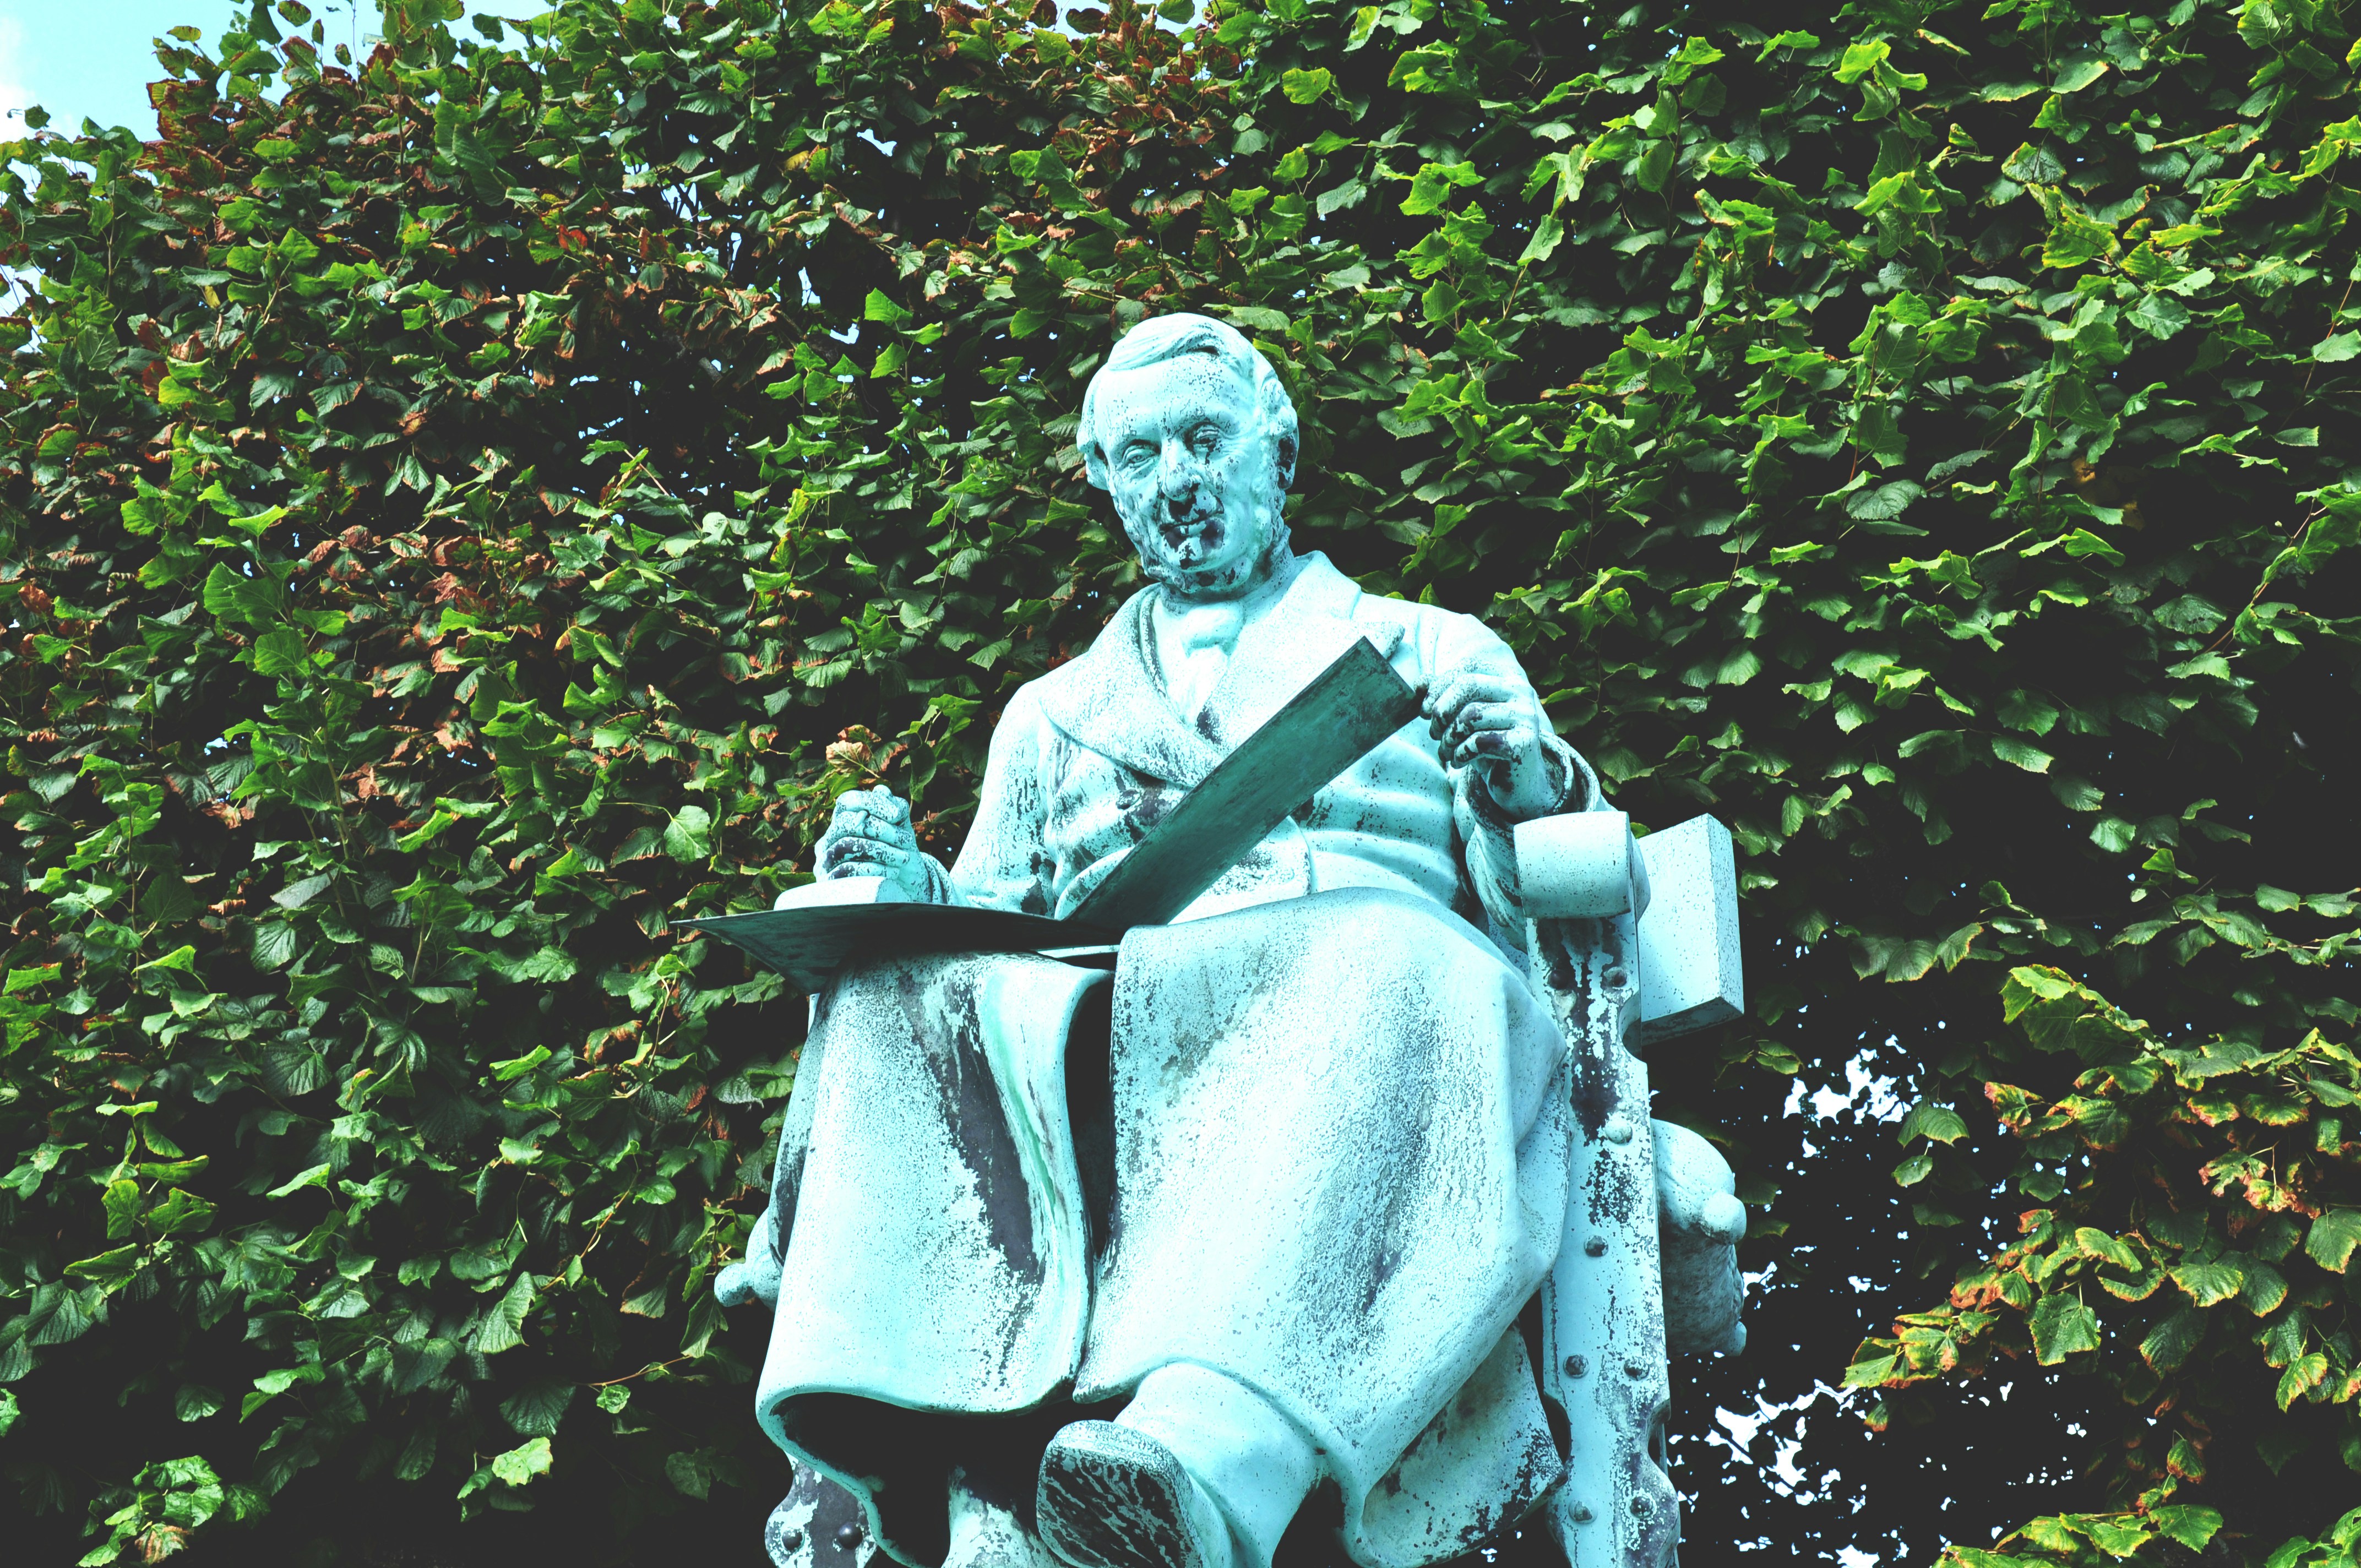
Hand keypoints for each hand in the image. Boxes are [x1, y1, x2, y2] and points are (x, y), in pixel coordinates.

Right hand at [815, 787, 930, 899]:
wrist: (900, 886)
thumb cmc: (898, 850)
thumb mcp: (900, 826)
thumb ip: (893, 806)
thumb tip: (882, 791)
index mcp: (842, 820)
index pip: (847, 801)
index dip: (872, 803)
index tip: (897, 815)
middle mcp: (829, 838)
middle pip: (845, 823)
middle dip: (880, 830)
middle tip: (905, 840)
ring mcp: (825, 861)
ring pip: (847, 846)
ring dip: (881, 851)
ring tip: (904, 858)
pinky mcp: (830, 882)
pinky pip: (847, 870)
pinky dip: (874, 869)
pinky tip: (893, 872)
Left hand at [1422, 670, 1563, 818]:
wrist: (1517, 783)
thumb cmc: (1487, 745)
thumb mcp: (1463, 718)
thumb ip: (1444, 696)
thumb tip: (1419, 682)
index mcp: (1506, 678)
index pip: (1469, 668)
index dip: (1440, 686)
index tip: (1424, 712)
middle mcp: (1520, 691)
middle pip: (1468, 685)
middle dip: (1441, 710)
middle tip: (1433, 733)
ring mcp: (1525, 716)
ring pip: (1470, 715)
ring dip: (1448, 738)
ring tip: (1445, 751)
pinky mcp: (1523, 742)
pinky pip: (1479, 741)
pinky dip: (1460, 753)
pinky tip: (1459, 761)